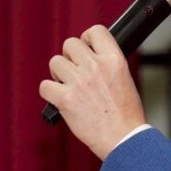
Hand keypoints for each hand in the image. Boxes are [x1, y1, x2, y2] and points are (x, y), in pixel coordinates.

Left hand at [39, 24, 146, 159]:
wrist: (123, 138)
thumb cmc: (126, 114)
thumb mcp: (124, 78)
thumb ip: (106, 63)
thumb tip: (88, 55)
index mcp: (114, 59)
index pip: (95, 31)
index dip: (87, 39)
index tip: (86, 49)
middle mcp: (96, 66)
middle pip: (70, 44)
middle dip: (70, 57)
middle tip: (75, 72)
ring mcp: (79, 82)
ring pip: (55, 62)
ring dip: (59, 74)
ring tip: (68, 86)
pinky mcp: (65, 99)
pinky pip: (45, 86)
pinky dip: (50, 93)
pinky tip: (60, 99)